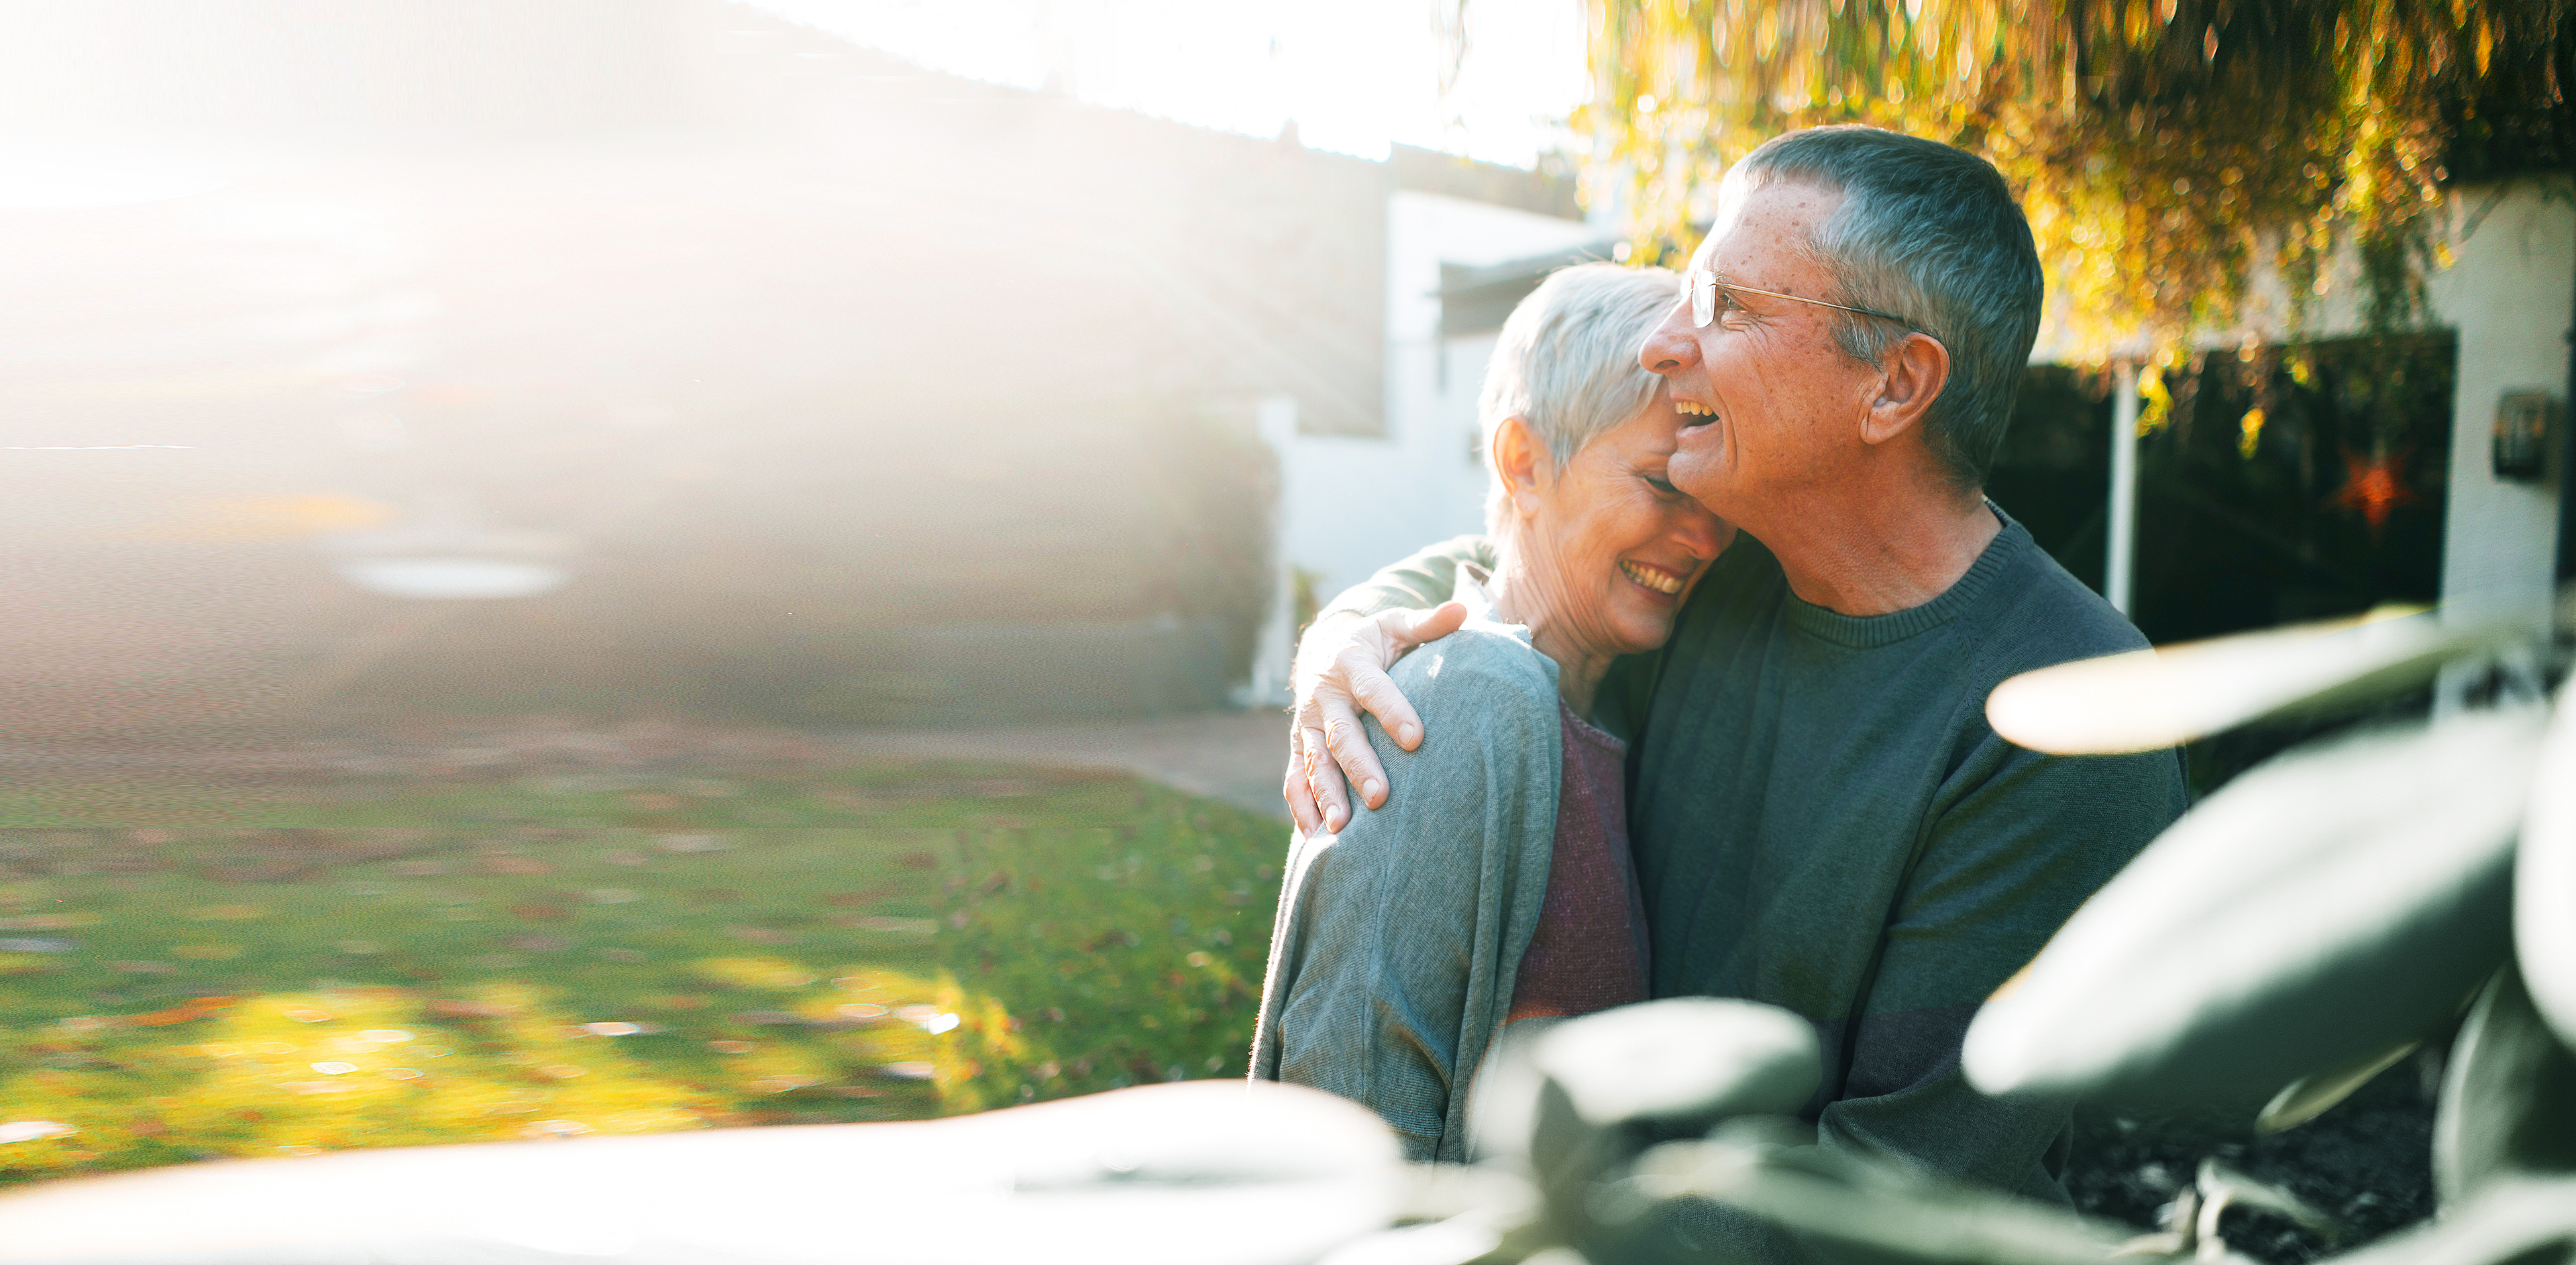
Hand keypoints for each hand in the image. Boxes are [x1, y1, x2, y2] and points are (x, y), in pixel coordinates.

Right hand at [1281, 602, 1468, 833]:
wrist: (1322, 647)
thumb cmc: (1372, 641)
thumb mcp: (1396, 626)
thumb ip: (1428, 623)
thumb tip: (1462, 611)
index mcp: (1351, 664)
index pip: (1374, 690)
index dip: (1393, 712)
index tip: (1416, 740)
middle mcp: (1324, 697)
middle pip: (1339, 735)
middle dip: (1358, 767)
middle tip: (1380, 797)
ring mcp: (1305, 724)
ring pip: (1313, 762)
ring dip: (1326, 795)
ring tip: (1342, 828)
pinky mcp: (1296, 745)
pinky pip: (1294, 779)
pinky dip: (1301, 808)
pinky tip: (1315, 838)